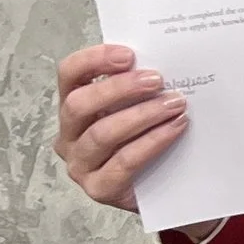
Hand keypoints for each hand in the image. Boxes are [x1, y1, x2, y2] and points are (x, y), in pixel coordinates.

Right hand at [55, 44, 188, 215]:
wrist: (161, 189)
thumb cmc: (144, 139)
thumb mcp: (135, 107)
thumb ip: (137, 86)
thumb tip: (162, 59)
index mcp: (73, 107)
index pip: (69, 74)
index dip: (94, 60)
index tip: (129, 55)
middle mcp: (68, 136)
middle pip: (79, 104)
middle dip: (120, 88)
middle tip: (157, 80)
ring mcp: (80, 165)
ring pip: (102, 133)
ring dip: (142, 114)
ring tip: (174, 104)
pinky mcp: (99, 188)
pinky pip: (124, 162)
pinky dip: (152, 142)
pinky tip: (174, 128)